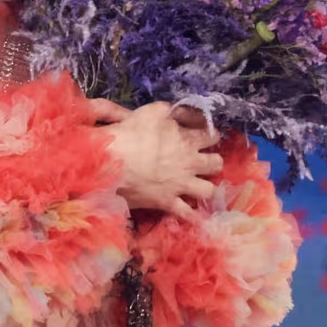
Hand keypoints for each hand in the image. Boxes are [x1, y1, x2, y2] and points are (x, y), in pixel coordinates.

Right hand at [91, 99, 222, 216]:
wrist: (111, 163)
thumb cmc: (131, 133)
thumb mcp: (153, 111)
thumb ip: (173, 111)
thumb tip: (184, 112)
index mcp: (188, 140)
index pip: (212, 136)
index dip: (211, 135)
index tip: (206, 136)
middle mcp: (190, 164)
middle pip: (216, 164)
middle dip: (213, 161)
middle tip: (205, 160)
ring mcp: (181, 185)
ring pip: (208, 191)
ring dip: (206, 187)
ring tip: (199, 185)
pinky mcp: (168, 203)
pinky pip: (187, 214)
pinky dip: (191, 215)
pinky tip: (193, 214)